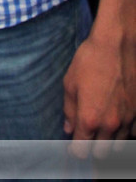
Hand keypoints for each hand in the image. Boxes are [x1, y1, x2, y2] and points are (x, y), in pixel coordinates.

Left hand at [63, 31, 135, 145]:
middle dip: (92, 149)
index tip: (73, 144)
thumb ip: (69, 110)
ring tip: (102, 129)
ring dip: (109, 142)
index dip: (75, 150)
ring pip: (118, 146)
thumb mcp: (70, 83)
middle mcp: (110, 124)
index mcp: (89, 118)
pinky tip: (118, 121)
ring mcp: (127, 120)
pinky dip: (125, 132)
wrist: (116, 45)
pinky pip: (132, 133)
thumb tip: (69, 128)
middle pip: (102, 154)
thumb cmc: (89, 61)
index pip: (81, 150)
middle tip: (88, 136)